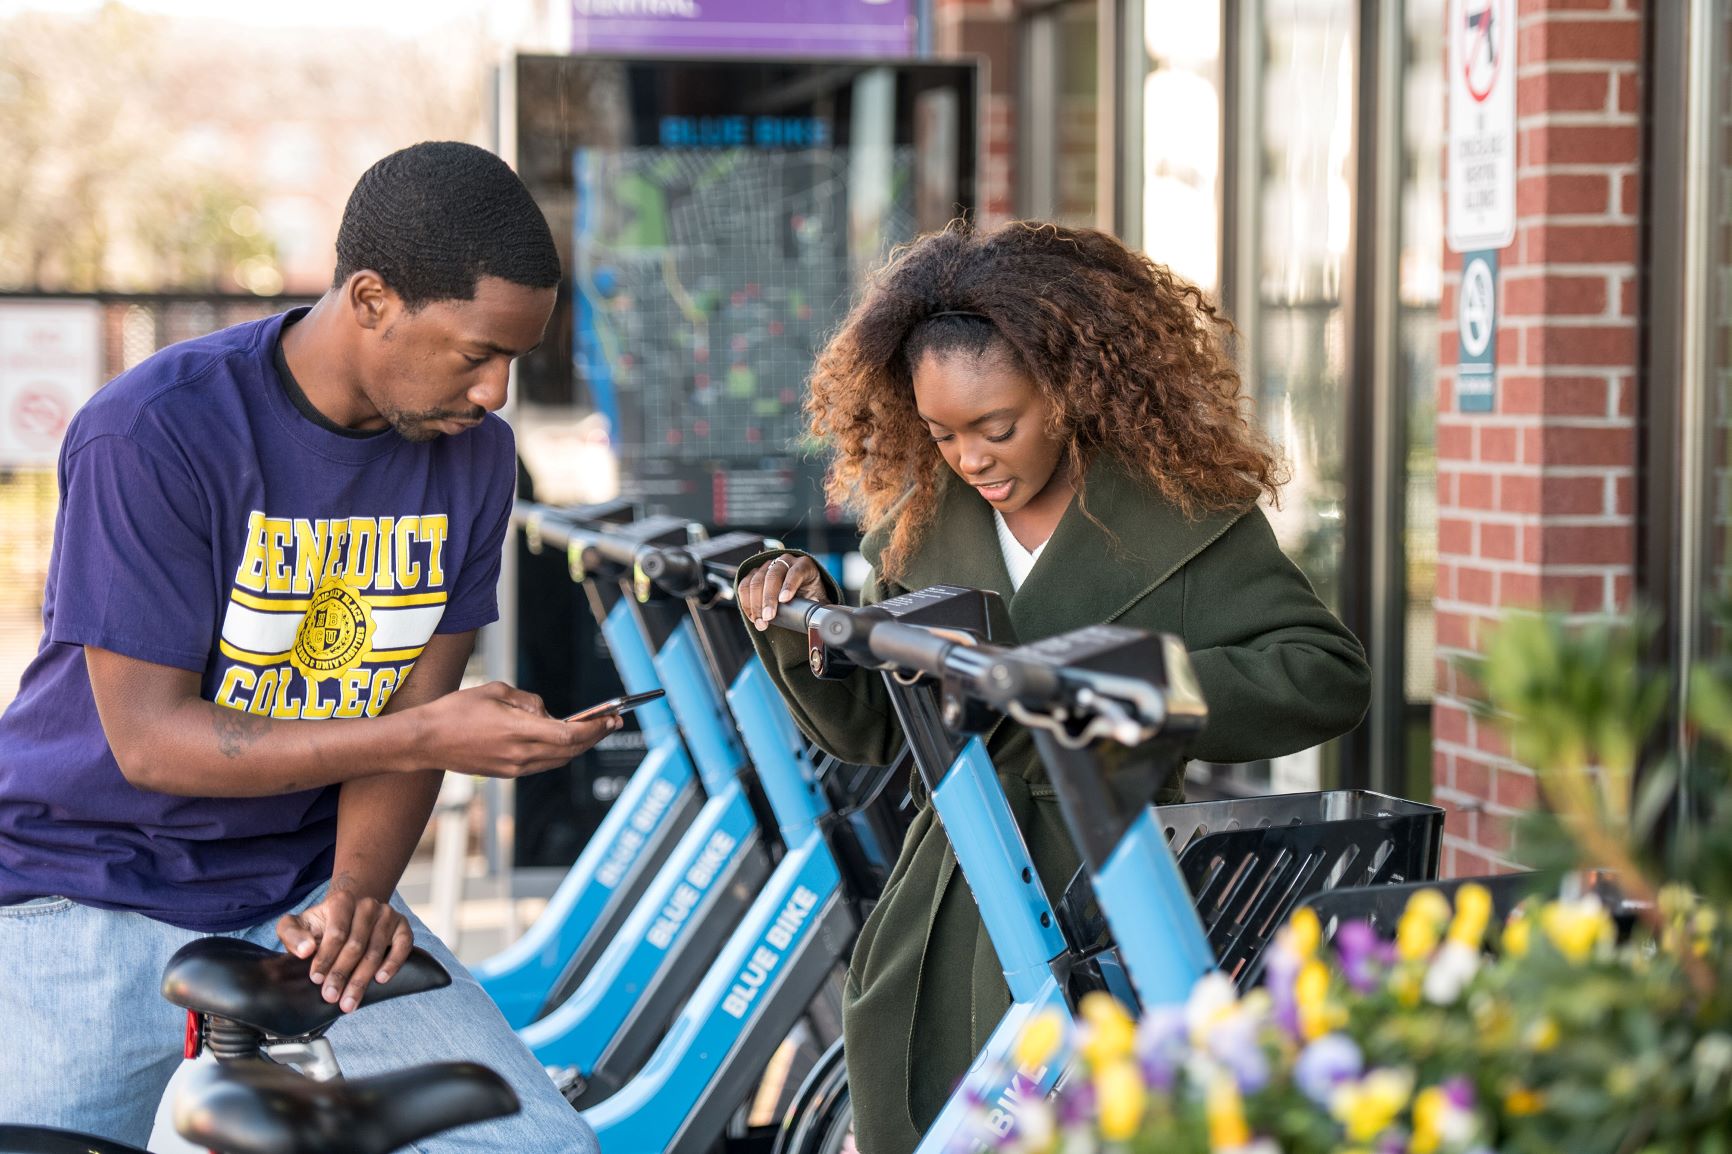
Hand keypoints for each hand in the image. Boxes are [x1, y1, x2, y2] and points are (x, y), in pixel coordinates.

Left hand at [278, 876, 411, 1012]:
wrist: (350, 915)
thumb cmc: (321, 926)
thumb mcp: (298, 925)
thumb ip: (292, 934)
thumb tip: (306, 950)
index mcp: (342, 901)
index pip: (337, 933)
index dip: (326, 958)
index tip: (316, 980)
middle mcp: (368, 905)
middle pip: (356, 945)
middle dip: (342, 974)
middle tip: (331, 997)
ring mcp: (388, 915)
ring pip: (375, 951)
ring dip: (362, 979)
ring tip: (349, 1002)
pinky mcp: (402, 927)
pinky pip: (403, 946)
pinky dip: (393, 964)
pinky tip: (381, 980)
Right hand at [412, 681, 619, 777]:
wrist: (425, 741)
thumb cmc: (456, 710)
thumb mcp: (496, 691)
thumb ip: (528, 701)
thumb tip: (547, 713)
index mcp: (519, 731)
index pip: (569, 735)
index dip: (595, 729)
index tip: (612, 718)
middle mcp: (520, 754)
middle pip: (570, 751)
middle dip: (595, 737)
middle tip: (613, 722)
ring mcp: (514, 767)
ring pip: (558, 760)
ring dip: (580, 747)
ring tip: (595, 731)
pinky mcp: (507, 773)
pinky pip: (543, 764)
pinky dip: (559, 753)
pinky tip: (565, 740)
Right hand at [738, 553, 829, 631]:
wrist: (801, 596)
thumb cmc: (811, 599)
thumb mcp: (820, 601)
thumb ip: (821, 608)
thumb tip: (823, 620)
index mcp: (804, 565)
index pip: (796, 571)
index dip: (789, 585)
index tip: (785, 600)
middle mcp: (785, 562)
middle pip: (773, 575)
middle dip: (769, 598)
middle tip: (768, 617)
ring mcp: (768, 566)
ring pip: (756, 580)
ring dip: (755, 603)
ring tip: (760, 622)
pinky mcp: (755, 575)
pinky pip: (744, 585)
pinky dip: (746, 602)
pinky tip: (752, 616)